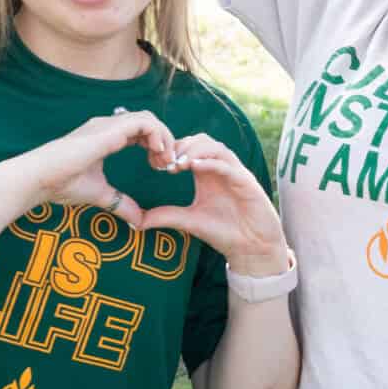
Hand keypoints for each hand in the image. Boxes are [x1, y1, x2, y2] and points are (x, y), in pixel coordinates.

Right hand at [17, 109, 176, 225]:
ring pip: (149, 119)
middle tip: (167, 165)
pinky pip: (145, 122)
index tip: (160, 168)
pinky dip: (158, 135)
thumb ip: (121, 204)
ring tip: (164, 161)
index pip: (141, 132)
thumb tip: (139, 222)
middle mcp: (109, 127)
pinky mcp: (109, 129)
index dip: (156, 147)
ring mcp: (108, 125)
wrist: (40, 179)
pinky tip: (157, 154)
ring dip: (164, 138)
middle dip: (164, 142)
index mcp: (107, 138)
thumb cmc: (61, 184)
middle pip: (148, 123)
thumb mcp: (101, 195)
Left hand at [140, 135, 287, 274]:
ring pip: (215, 147)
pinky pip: (228, 165)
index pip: (190, 148)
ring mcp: (235, 173)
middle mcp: (221, 168)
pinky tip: (194, 167)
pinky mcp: (246, 182)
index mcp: (207, 173)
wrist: (251, 248)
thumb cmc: (224, 232)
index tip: (156, 165)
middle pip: (202, 140)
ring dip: (195, 151)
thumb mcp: (189, 221)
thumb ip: (166, 216)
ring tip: (177, 164)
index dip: (172, 150)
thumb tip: (136, 221)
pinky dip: (211, 162)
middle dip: (182, 146)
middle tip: (166, 163)